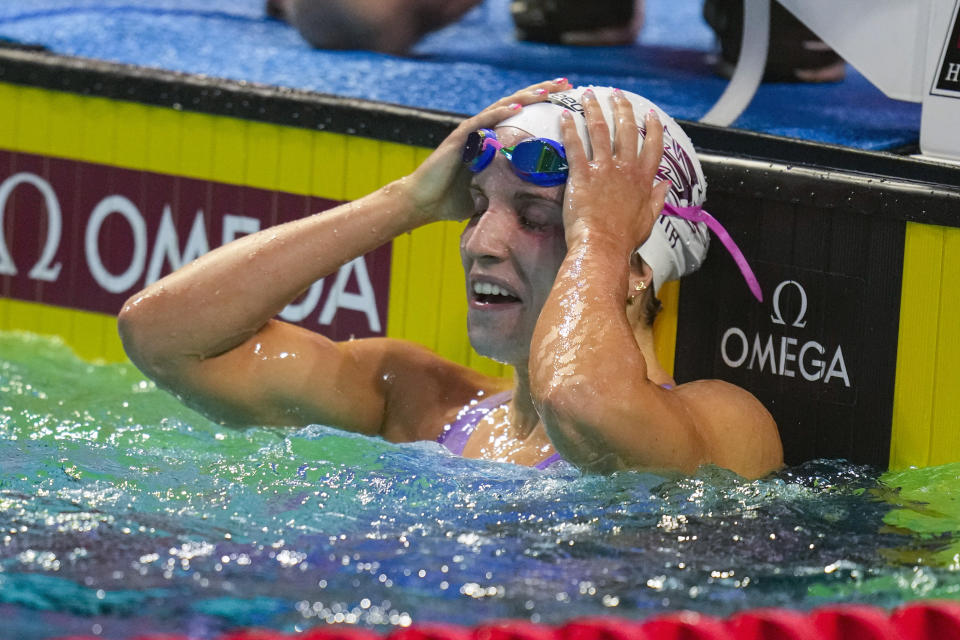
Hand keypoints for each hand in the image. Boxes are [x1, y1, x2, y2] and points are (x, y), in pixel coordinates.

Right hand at [402, 78, 571, 223]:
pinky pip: (481, 122)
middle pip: (516, 104)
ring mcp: (470, 132)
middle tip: (565, 83)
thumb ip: (507, 191)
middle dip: (541, 92)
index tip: (566, 98)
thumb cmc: (453, 201)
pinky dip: (499, 113)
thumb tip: (534, 205)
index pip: (521, 116)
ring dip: (525, 97)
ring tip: (546, 91)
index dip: (543, 106)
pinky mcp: (459, 139)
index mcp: (491, 140)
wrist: (423, 203)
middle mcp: (482, 131)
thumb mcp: (490, 195)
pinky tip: (516, 106)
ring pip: (501, 107)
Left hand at [559, 89, 669, 252]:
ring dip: (593, 109)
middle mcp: (625, 168)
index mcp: (643, 179)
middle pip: (626, 129)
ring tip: (588, 94)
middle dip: (621, 108)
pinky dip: (569, 129)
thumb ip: (656, 199)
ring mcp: (603, 169)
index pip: (652, 145)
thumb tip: (665, 185)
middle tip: (616, 93)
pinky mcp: (581, 175)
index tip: (650, 112)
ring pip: (599, 130)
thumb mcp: (648, 220)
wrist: (602, 247)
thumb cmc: (624, 239)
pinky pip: (575, 146)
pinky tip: (565, 116)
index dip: (652, 126)